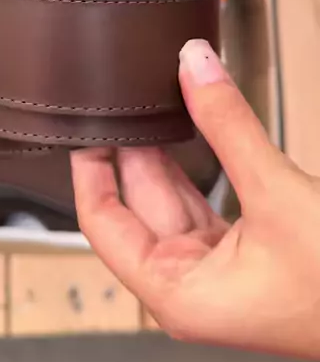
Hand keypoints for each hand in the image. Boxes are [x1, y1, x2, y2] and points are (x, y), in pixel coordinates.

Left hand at [71, 39, 319, 358]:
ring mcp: (218, 275)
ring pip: (174, 205)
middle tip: (128, 101)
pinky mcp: (245, 258)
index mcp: (177, 295)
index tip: (86, 129)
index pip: (104, 225)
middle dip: (134, 152)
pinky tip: (193, 135)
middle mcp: (190, 289)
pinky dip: (200, 170)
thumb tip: (195, 66)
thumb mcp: (275, 194)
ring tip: (157, 106)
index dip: (90, 171)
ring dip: (168, 157)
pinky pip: (205, 208)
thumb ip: (228, 125)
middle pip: (139, 208)